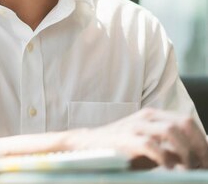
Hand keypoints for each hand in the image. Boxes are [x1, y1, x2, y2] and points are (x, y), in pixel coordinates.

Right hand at [70, 108, 207, 168]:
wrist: (89, 146)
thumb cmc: (122, 149)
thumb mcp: (150, 146)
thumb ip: (170, 148)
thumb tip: (196, 159)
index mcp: (154, 116)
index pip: (187, 121)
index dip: (202, 141)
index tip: (207, 160)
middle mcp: (147, 117)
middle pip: (184, 123)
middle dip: (199, 146)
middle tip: (202, 165)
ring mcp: (136, 126)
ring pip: (172, 131)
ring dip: (185, 152)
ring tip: (187, 168)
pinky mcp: (126, 139)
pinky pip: (152, 146)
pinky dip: (165, 159)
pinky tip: (168, 169)